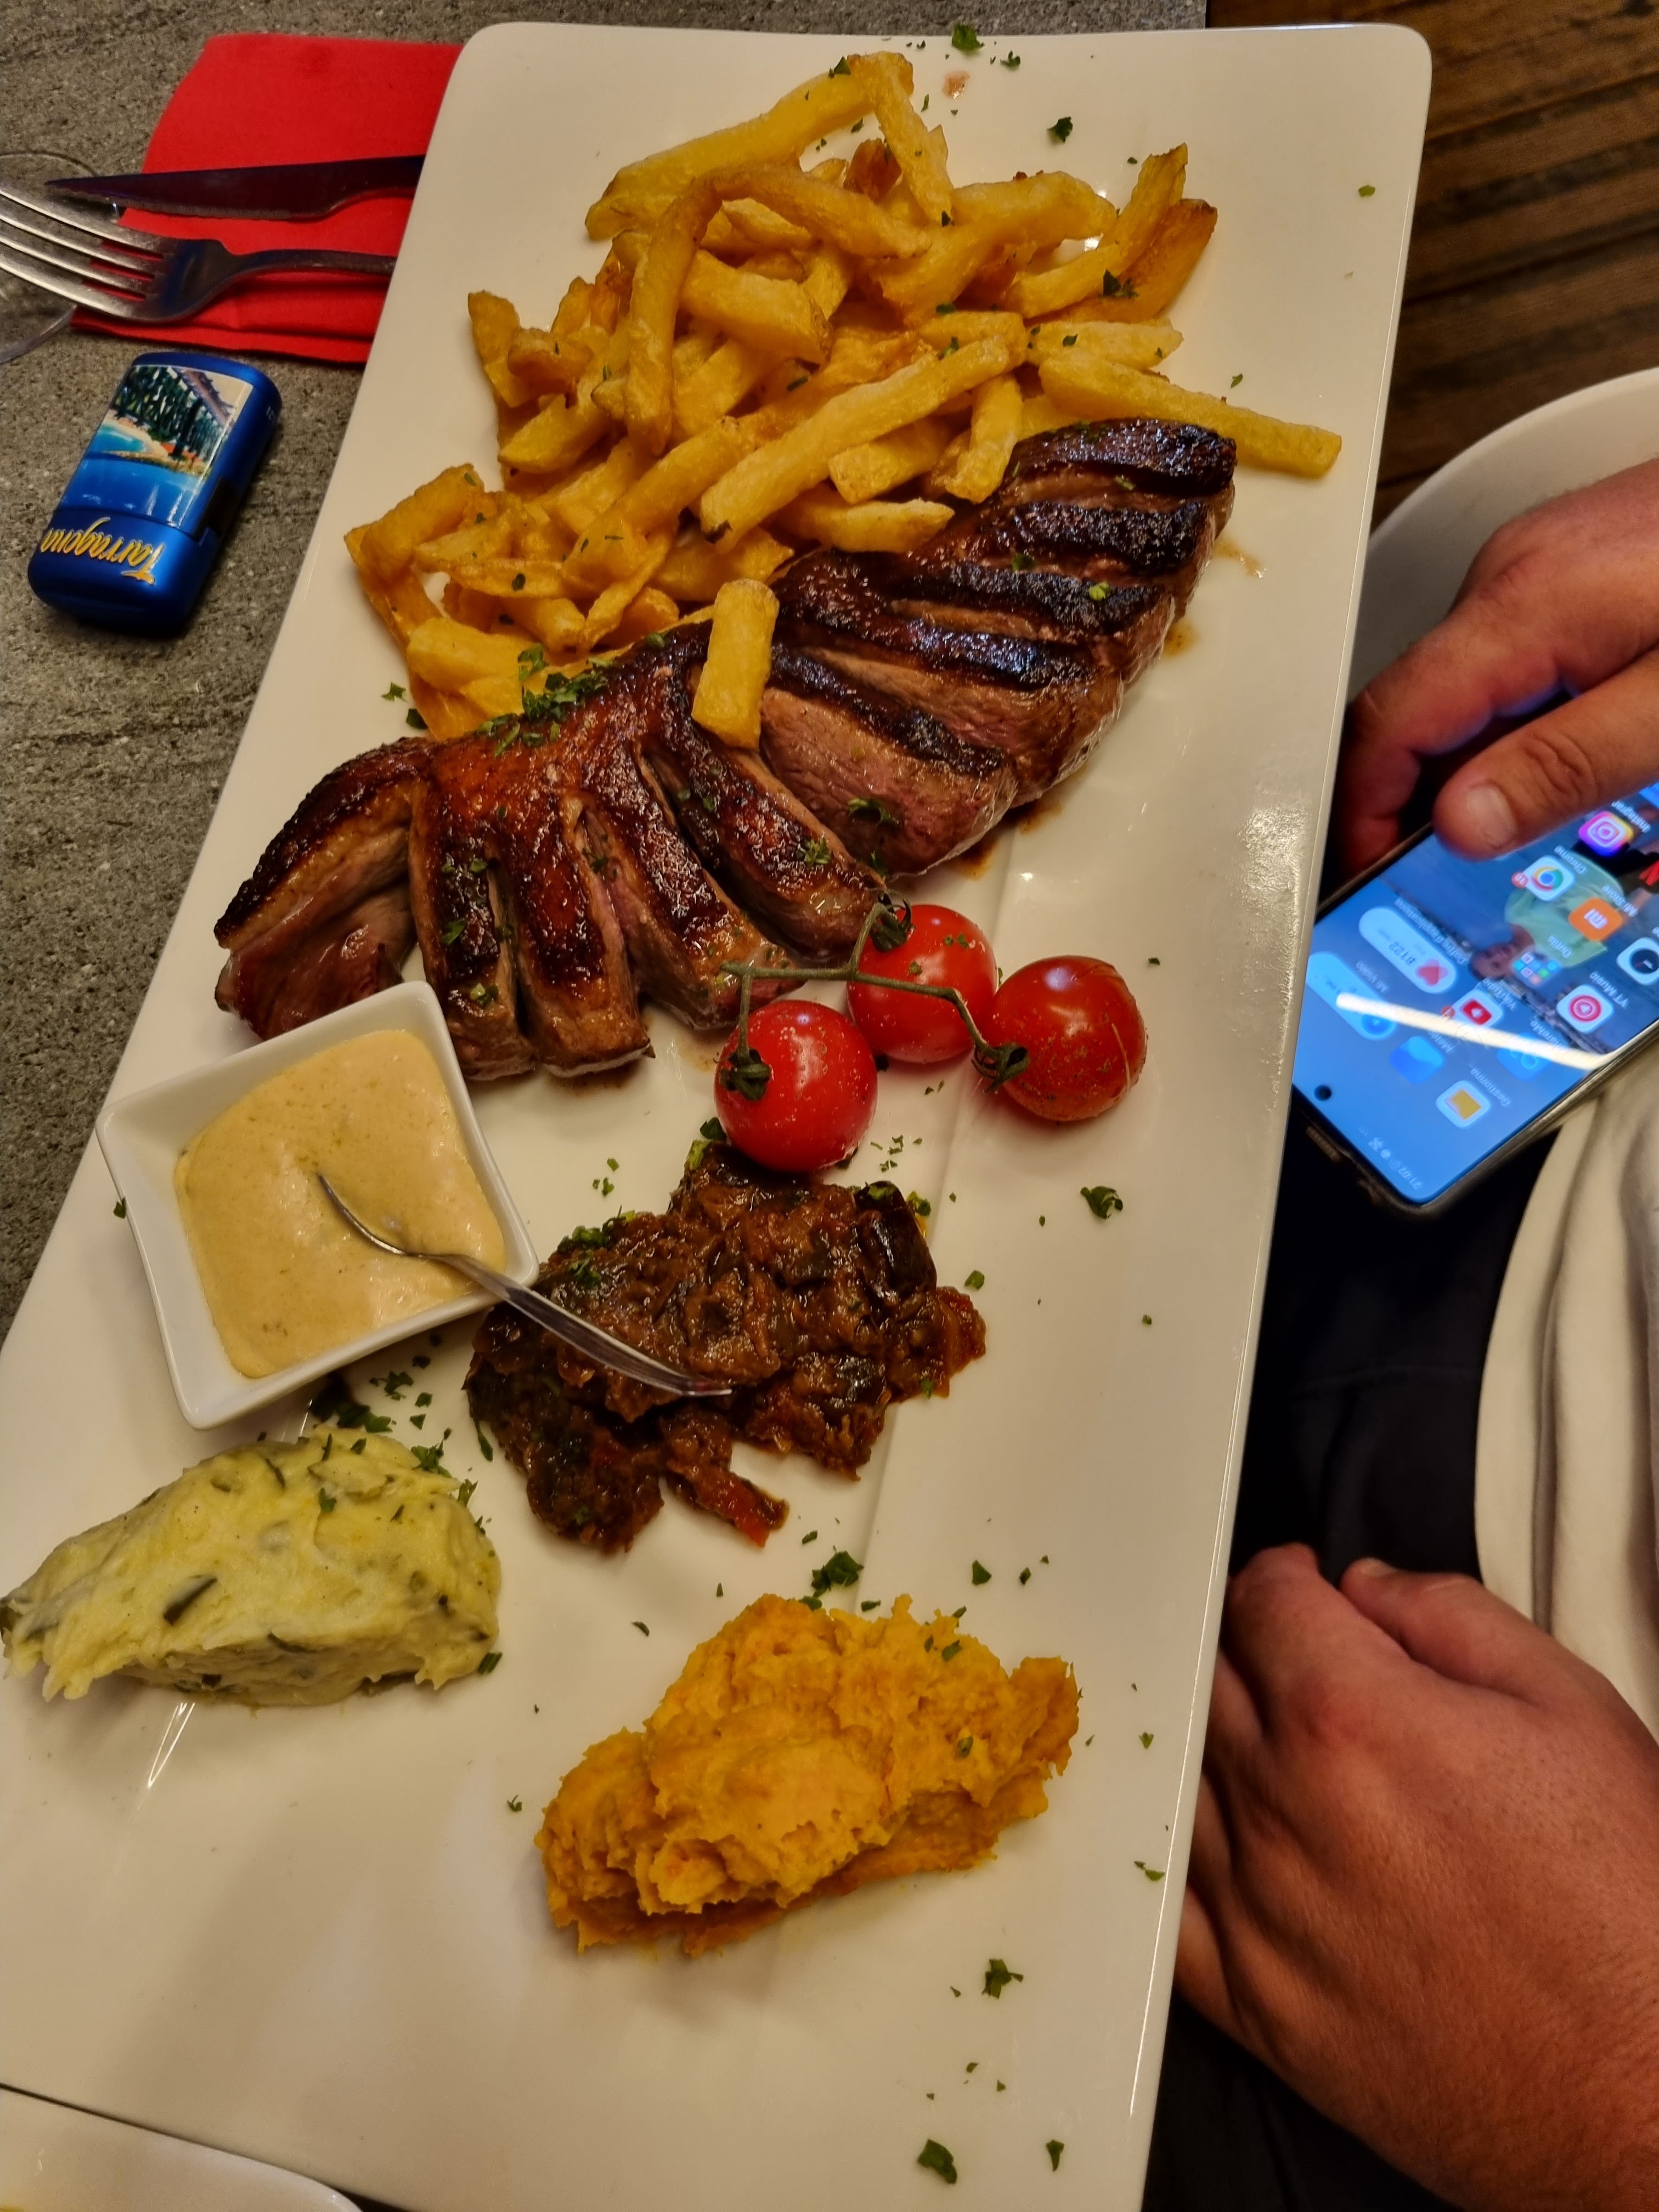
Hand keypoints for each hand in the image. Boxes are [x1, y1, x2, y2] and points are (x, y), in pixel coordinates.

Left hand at [1177, 1545, 1658, 2211]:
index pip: (1260, 1600)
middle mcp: (1283, 1809)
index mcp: (1351, 1721)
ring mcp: (1256, 1912)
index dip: (1285, 1580)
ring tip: (1278, 1757)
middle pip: (1210, 1679)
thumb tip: (1369, 1590)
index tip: (1303, 1592)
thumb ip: (1453, 1619)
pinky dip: (1187, 1862)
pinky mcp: (1252, 2006)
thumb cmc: (1625, 1917)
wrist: (1635, 2092)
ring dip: (1218, 1750)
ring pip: (1182, 1781)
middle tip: (1299, 1669)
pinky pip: (1170, 1906)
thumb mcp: (1571, 1711)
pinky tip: (1229, 1850)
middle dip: (1250, 1654)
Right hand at [1337, 460, 1658, 870]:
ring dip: (1486, 765)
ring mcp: (1543, 564)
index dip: (1361, 813)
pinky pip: (1520, 660)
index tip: (1367, 878)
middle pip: (1422, 710)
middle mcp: (1513, 576)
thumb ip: (1564, 764)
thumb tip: (1459, 823)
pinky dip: (1528, 720)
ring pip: (1473, 690)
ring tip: (1535, 829)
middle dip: (1427, 802)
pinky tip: (1576, 754)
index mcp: (1522, 606)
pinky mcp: (1577, 565)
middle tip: (1458, 881)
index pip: (1385, 723)